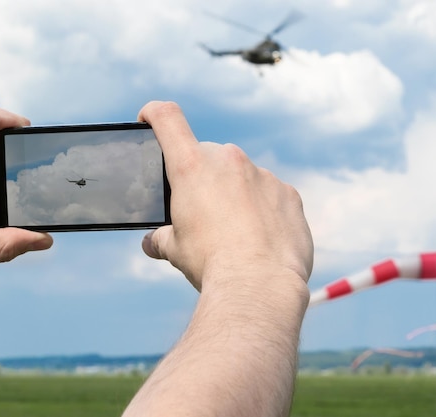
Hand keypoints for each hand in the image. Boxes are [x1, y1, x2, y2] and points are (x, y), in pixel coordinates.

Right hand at [138, 101, 312, 292]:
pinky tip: (261, 237)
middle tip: (202, 211)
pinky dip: (263, 209)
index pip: (167, 119)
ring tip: (235, 231)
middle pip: (207, 156)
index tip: (148, 118)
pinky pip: (270, 194)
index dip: (153, 114)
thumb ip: (161, 238)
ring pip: (242, 176)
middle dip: (202, 178)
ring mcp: (262, 175)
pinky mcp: (288, 193)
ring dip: (235, 193)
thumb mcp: (176, 251)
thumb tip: (152, 243)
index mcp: (191, 167)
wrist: (259, 284)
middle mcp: (227, 161)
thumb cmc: (211, 264)